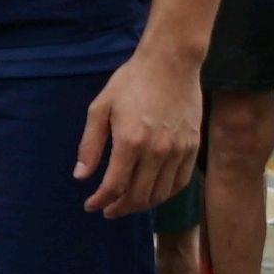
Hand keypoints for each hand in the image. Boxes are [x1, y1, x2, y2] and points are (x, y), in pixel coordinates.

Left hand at [78, 43, 205, 218]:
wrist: (170, 63)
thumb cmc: (130, 82)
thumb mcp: (100, 108)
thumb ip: (90, 145)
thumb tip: (80, 176)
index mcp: (130, 141)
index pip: (114, 186)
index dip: (100, 201)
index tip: (91, 206)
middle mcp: (157, 150)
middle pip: (138, 196)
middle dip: (119, 208)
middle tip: (107, 210)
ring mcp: (178, 150)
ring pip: (160, 193)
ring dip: (142, 205)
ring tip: (127, 204)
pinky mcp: (193, 146)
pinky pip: (180, 182)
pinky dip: (165, 194)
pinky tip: (153, 193)